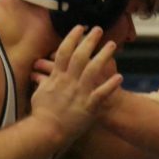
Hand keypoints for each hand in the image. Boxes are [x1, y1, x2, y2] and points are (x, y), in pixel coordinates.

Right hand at [29, 26, 121, 142]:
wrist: (46, 131)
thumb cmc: (42, 113)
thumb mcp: (40, 93)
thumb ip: (43, 82)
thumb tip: (38, 74)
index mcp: (57, 77)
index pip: (64, 52)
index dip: (72, 38)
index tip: (80, 27)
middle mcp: (69, 82)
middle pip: (80, 56)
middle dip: (89, 41)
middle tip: (98, 29)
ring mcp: (79, 93)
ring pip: (93, 70)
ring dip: (103, 56)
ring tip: (112, 45)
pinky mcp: (88, 106)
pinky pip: (101, 94)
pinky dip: (110, 85)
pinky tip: (120, 76)